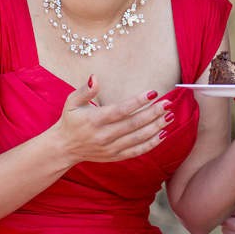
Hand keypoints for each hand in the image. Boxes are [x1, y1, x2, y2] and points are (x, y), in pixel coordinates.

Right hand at [53, 75, 171, 163]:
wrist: (64, 148)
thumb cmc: (71, 120)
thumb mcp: (72, 102)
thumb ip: (85, 90)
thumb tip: (94, 77)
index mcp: (95, 120)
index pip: (121, 110)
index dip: (138, 101)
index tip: (153, 92)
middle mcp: (104, 135)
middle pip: (133, 124)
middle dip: (153, 113)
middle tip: (168, 103)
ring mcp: (110, 148)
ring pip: (138, 138)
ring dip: (156, 127)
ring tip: (170, 116)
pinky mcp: (115, 156)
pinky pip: (137, 151)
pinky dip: (151, 144)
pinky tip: (163, 133)